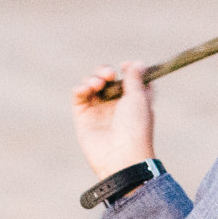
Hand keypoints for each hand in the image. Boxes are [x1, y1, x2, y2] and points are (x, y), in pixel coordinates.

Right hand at [74, 60, 154, 180]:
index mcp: (134, 100)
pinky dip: (80, 88)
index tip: (125, 66)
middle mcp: (116, 104)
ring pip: (91, 84)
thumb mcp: (139, 98)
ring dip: (93, 78)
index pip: (129, 79)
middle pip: (107, 78)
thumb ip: (135, 78)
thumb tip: (137, 62)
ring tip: (98, 84)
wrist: (120, 156)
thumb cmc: (135, 128)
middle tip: (109, 75)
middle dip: (105, 71)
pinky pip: (78, 95)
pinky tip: (86, 90)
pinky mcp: (83, 116)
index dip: (127, 69)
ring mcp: (98, 109)